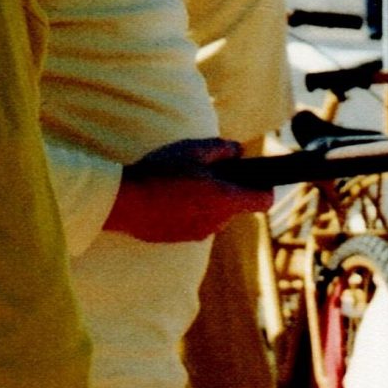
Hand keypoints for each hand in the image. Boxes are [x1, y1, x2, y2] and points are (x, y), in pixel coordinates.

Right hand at [104, 139, 271, 243]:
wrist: (124, 201)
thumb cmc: (161, 172)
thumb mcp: (194, 150)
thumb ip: (223, 149)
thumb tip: (238, 151)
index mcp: (226, 200)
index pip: (263, 202)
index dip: (264, 188)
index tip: (256, 179)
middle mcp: (217, 222)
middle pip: (235, 206)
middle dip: (228, 190)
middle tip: (206, 173)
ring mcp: (198, 233)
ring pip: (214, 215)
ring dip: (207, 202)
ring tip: (183, 184)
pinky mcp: (180, 239)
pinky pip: (194, 223)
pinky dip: (189, 212)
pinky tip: (169, 198)